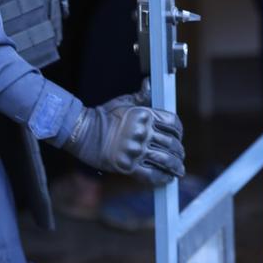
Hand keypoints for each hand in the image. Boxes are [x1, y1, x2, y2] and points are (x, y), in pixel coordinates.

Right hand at [63, 95, 184, 185]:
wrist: (82, 132)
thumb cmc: (102, 115)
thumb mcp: (123, 101)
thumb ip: (140, 97)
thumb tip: (150, 84)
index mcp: (144, 115)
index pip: (172, 122)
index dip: (179, 130)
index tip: (179, 136)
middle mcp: (142, 132)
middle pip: (171, 143)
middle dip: (179, 151)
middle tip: (180, 155)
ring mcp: (136, 149)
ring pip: (165, 160)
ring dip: (175, 166)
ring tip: (178, 169)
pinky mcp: (128, 165)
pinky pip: (151, 175)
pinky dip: (163, 178)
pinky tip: (167, 178)